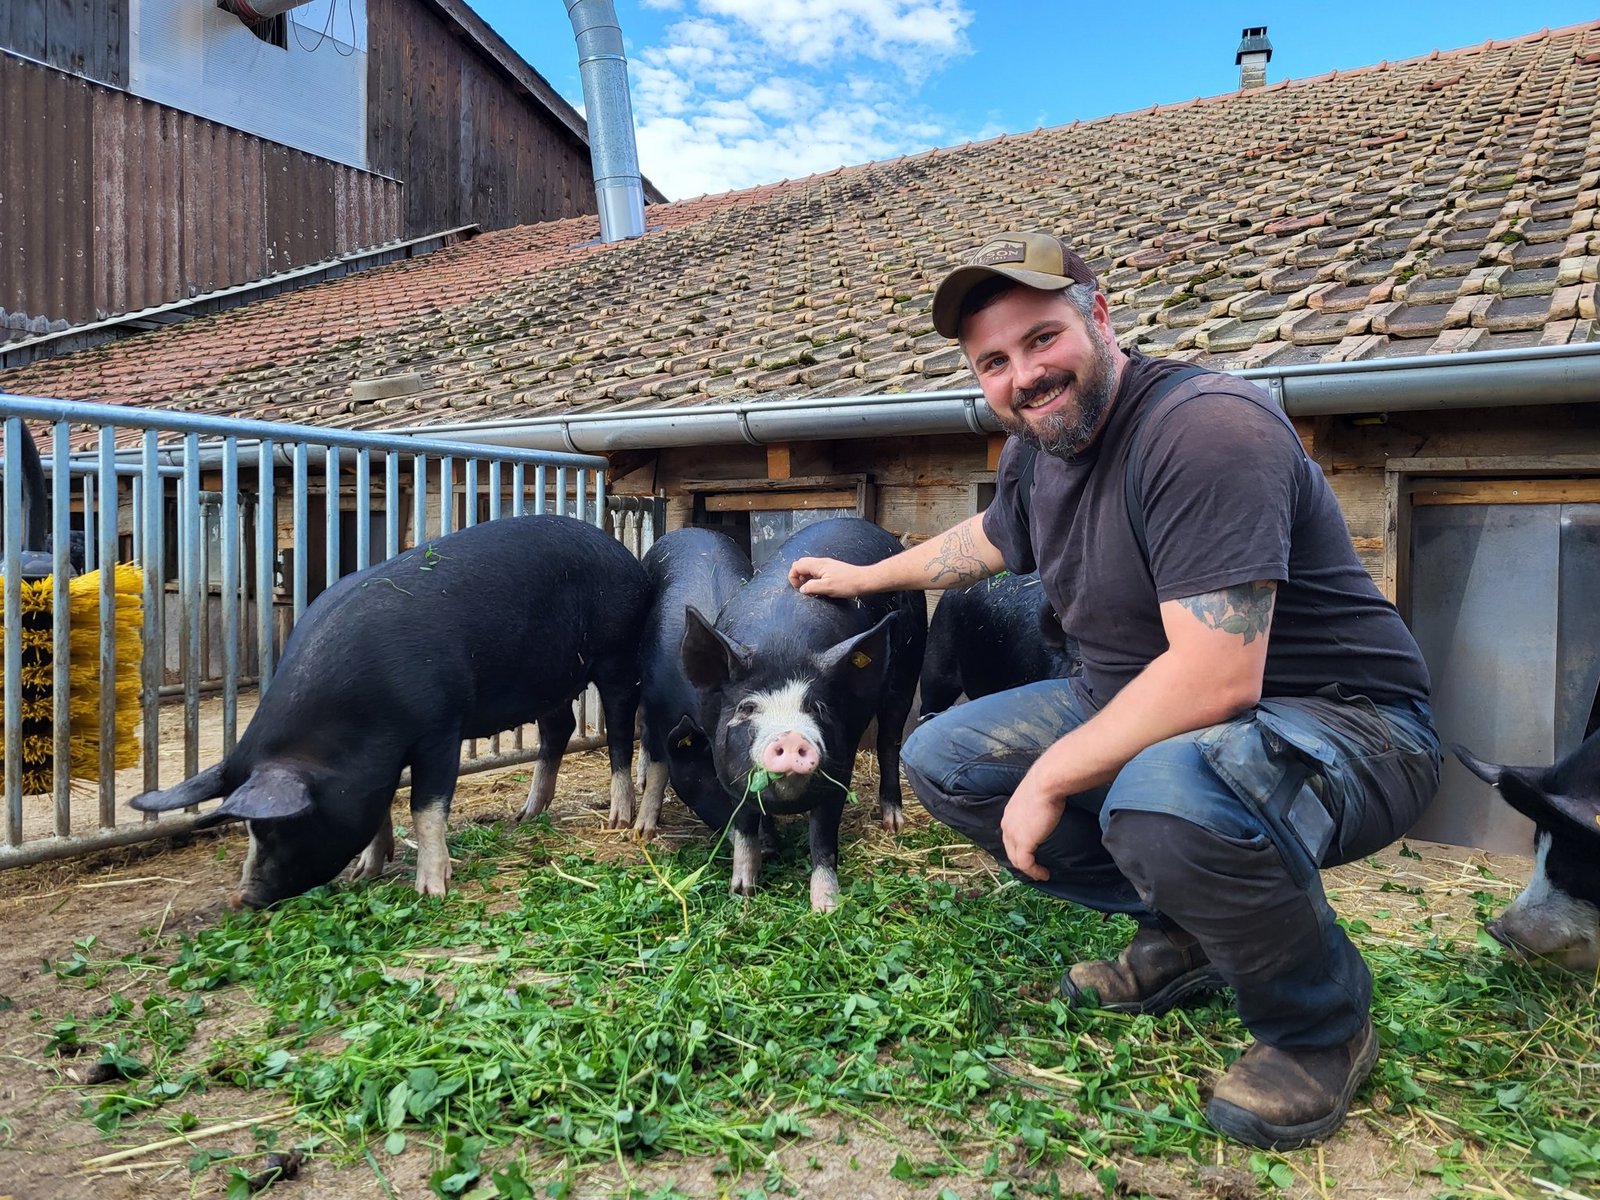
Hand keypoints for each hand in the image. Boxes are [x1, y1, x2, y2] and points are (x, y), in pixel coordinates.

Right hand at [788, 556, 865, 596]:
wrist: (864, 581)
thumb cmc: (847, 584)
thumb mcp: (827, 588)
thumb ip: (811, 587)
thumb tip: (802, 589)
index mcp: (818, 565)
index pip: (797, 565)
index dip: (793, 576)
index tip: (798, 588)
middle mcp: (821, 562)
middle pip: (801, 564)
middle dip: (797, 576)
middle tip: (802, 588)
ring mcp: (826, 565)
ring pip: (809, 568)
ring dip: (805, 578)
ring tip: (811, 589)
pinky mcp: (832, 569)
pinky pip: (817, 571)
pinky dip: (813, 578)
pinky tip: (819, 587)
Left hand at [1000, 765, 1067, 881]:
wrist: (1046, 783)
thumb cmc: (1045, 784)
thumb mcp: (1035, 797)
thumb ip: (1036, 806)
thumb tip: (1047, 807)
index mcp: (1009, 814)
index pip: (1009, 836)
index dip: (1018, 847)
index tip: (1031, 853)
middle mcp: (1007, 825)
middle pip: (1010, 850)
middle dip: (1021, 861)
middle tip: (1034, 868)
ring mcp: (1014, 834)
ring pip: (1016, 859)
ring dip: (1028, 870)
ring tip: (1040, 874)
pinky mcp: (1024, 842)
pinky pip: (1025, 864)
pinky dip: (1034, 872)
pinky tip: (1044, 874)